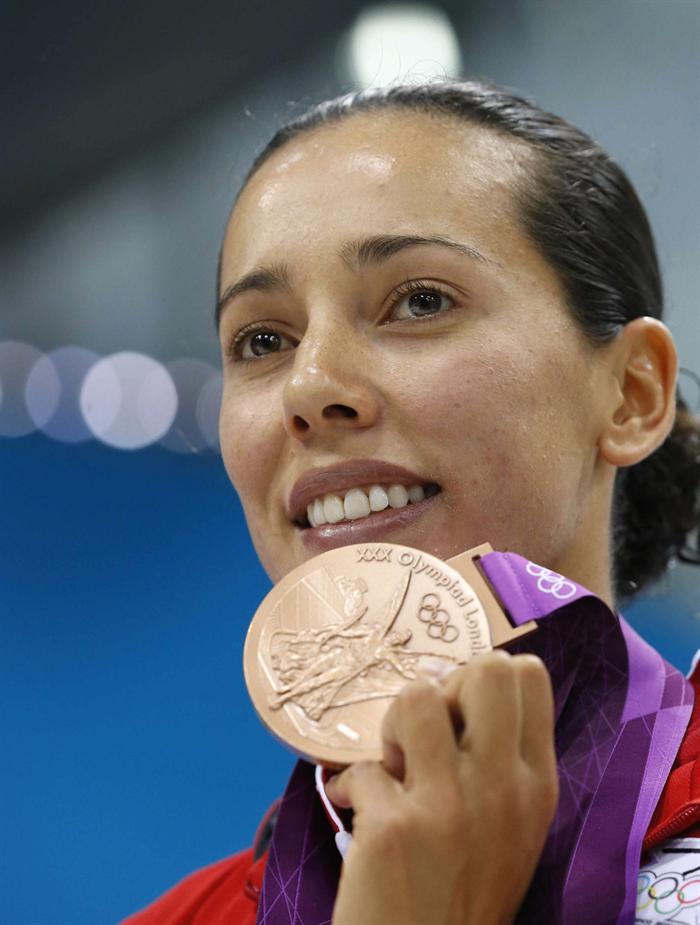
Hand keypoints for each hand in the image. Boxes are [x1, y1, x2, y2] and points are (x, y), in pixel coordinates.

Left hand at [325, 651, 558, 924]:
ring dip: (393, 725)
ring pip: (417, 695)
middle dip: (445, 687)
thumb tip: (451, 689)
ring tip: (392, 766)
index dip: (482, 680)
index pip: (529, 675)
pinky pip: (361, 766)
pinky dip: (349, 784)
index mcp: (537, 784)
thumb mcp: (508, 828)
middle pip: (487, 669)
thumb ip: (496, 763)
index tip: (459, 718)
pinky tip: (354, 808)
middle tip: (426, 737)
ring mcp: (450, 807)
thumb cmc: (465, 892)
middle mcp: (504, 788)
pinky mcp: (394, 829)